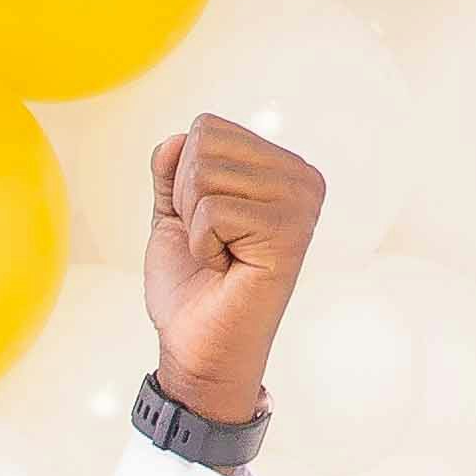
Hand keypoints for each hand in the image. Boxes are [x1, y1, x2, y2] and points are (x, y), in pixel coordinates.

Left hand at [143, 110, 325, 417]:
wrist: (197, 347)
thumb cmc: (191, 287)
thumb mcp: (173, 217)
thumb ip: (173, 172)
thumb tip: (174, 138)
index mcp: (280, 167)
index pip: (207, 127)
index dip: (183, 179)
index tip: (206, 225)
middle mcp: (302, 178)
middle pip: (204, 145)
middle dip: (186, 200)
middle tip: (211, 243)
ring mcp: (301, 203)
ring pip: (205, 175)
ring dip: (194, 225)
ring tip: (220, 256)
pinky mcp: (290, 231)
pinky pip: (213, 211)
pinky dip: (203, 245)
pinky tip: (226, 268)